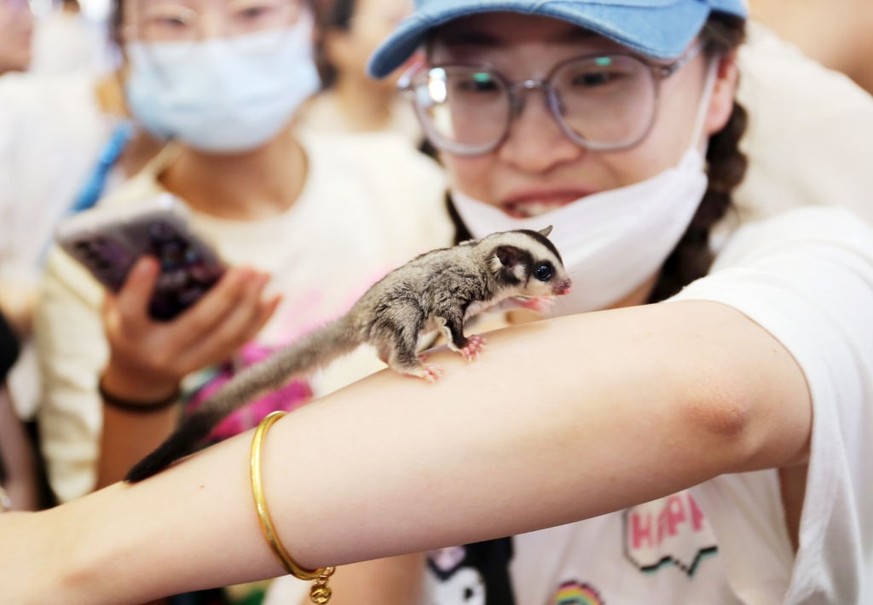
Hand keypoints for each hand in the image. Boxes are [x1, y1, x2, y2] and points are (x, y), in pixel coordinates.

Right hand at [100, 257, 280, 401]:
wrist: (141, 376)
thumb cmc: (129, 328)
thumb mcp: (117, 308)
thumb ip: (127, 282)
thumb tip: (154, 243)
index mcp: (130, 336)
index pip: (131, 313)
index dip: (139, 287)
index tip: (150, 260)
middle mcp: (162, 352)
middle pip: (198, 323)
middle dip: (226, 294)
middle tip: (247, 267)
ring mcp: (190, 362)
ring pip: (227, 335)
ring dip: (250, 303)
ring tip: (264, 274)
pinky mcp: (211, 362)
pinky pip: (241, 341)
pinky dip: (261, 318)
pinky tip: (276, 296)